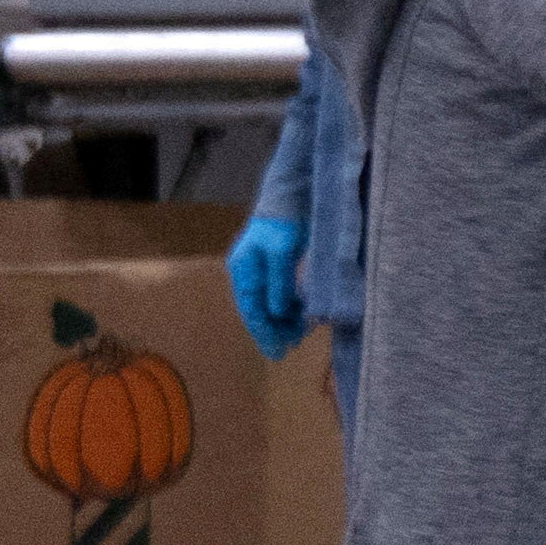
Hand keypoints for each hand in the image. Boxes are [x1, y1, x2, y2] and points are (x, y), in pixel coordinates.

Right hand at [223, 196, 308, 360]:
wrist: (293, 193)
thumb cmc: (284, 220)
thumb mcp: (282, 251)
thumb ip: (279, 282)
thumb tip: (278, 313)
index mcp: (243, 270)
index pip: (251, 308)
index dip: (263, 331)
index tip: (276, 350)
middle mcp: (248, 272)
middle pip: (258, 309)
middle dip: (273, 330)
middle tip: (288, 349)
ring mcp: (262, 270)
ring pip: (270, 303)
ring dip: (282, 320)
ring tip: (298, 336)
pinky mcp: (277, 266)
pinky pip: (280, 293)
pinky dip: (290, 307)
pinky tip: (302, 316)